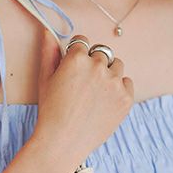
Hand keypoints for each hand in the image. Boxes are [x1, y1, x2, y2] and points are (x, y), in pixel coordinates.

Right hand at [32, 30, 134, 172]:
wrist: (63, 142)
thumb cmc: (51, 111)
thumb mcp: (45, 79)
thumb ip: (48, 52)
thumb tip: (48, 30)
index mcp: (77, 58)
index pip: (83, 42)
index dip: (77, 55)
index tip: (74, 69)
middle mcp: (98, 66)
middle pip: (101, 52)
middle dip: (93, 63)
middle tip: (83, 86)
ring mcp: (114, 82)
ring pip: (117, 65)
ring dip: (108, 73)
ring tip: (94, 95)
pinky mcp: (126, 98)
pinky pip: (127, 83)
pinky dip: (118, 89)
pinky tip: (104, 103)